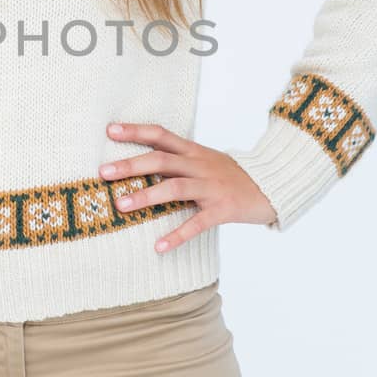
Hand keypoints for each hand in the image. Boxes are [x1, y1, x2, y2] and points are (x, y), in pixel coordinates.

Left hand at [99, 120, 277, 252]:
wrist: (273, 186)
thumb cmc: (231, 175)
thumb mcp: (205, 161)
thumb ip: (178, 161)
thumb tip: (141, 164)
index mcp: (194, 151)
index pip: (161, 135)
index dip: (135, 131)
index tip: (109, 131)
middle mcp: (200, 165)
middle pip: (161, 160)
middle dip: (131, 165)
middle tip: (103, 172)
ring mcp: (212, 187)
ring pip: (175, 188)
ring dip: (147, 196)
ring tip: (122, 205)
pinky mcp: (223, 209)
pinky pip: (197, 223)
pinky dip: (177, 235)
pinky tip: (159, 246)